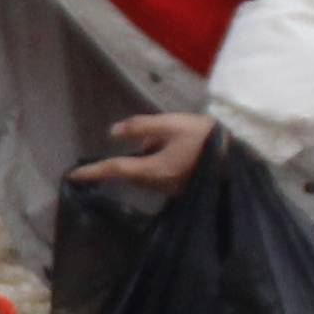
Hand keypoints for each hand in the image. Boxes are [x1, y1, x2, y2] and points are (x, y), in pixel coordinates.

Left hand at [67, 109, 220, 195]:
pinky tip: (179, 148)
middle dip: (132, 156)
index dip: (93, 171)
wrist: (239, 158)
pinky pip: (159, 176)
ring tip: (173, 138)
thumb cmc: (204, 138)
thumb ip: (140, 127)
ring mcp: (171, 190)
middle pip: (132, 171)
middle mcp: (159, 185)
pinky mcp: (181, 190)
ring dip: (148, 158)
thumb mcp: (170, 124)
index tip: (73, 176)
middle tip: (155, 135)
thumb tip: (113, 132)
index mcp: (153, 169)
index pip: (115, 170)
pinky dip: (159, 163)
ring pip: (146, 173)